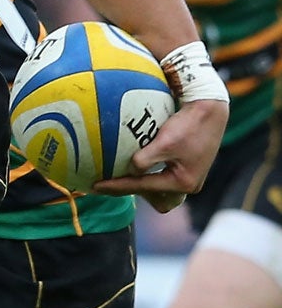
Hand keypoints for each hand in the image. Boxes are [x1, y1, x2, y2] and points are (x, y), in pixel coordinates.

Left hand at [92, 98, 227, 211]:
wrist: (211, 109)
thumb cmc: (189, 125)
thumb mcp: (164, 142)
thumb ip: (143, 160)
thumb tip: (127, 172)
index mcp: (184, 183)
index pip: (142, 187)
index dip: (117, 186)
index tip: (96, 185)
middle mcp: (189, 185)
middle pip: (154, 199)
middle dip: (131, 192)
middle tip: (107, 182)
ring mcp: (191, 178)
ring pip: (159, 191)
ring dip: (141, 185)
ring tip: (119, 176)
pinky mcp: (188, 168)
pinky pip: (164, 179)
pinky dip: (149, 176)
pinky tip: (135, 165)